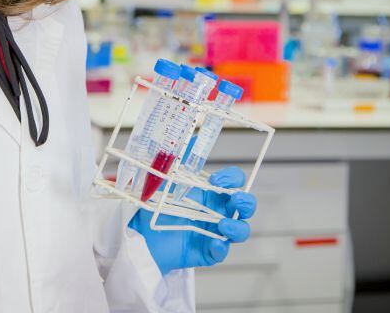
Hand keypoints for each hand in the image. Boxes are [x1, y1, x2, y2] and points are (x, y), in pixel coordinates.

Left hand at [128, 166, 256, 275]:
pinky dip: (221, 248)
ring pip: (241, 231)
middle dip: (246, 202)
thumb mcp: (165, 179)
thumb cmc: (157, 206)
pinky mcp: (208, 251)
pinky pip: (222, 252)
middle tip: (236, 200)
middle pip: (246, 205)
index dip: (232, 177)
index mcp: (212, 192)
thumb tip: (191, 138)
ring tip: (222, 225)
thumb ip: (178, 159)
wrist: (143, 235)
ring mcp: (215, 232)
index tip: (215, 180)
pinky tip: (214, 244)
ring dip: (237, 227)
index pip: (234, 181)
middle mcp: (218, 211)